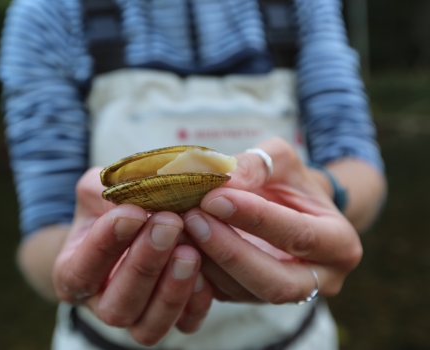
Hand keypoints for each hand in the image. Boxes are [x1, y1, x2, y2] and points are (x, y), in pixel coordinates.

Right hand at [52, 168, 212, 344]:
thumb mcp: (99, 192)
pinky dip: (195, 303)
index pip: (81, 270)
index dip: (104, 244)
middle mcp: (104, 304)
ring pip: (149, 326)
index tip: (131, 213)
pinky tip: (205, 273)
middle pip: (117, 305)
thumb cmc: (111, 210)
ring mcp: (138, 317)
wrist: (134, 229)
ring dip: (170, 290)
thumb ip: (106, 188)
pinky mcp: (172, 319)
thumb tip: (133, 183)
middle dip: (143, 264)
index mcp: (75, 273)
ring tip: (189, 251)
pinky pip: (184, 325)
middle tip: (168, 224)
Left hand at [182, 138, 362, 303]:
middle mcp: (321, 279)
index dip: (255, 218)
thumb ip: (255, 165)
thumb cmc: (289, 182)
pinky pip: (225, 297)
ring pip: (245, 293)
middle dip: (229, 251)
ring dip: (208, 262)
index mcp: (339, 242)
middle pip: (275, 281)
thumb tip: (220, 179)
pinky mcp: (255, 298)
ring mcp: (287, 295)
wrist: (290, 207)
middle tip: (192, 218)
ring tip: (181, 227)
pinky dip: (200, 274)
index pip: (299, 235)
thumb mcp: (281, 160)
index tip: (214, 197)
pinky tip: (178, 248)